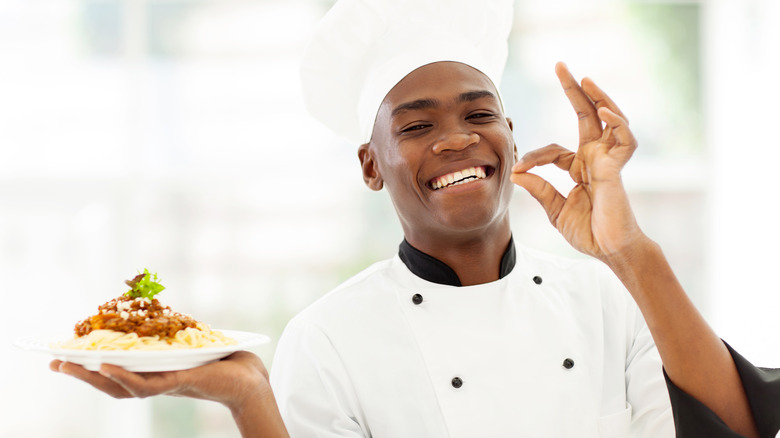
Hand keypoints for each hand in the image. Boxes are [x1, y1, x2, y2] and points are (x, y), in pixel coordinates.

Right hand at [50, 351, 270, 410]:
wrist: (249, 378)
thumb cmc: (222, 361)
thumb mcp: (188, 343)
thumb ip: (169, 334)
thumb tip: (153, 309)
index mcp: (154, 374)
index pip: (115, 374)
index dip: (89, 367)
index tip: (63, 355)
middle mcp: (154, 382)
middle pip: (108, 382)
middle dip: (79, 374)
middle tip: (52, 361)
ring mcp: (163, 384)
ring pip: (119, 386)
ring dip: (91, 377)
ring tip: (67, 365)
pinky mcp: (176, 382)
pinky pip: (145, 383)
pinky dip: (124, 376)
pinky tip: (105, 367)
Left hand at [511, 62, 645, 261]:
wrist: (609, 250)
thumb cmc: (589, 232)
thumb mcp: (556, 210)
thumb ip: (539, 190)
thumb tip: (516, 173)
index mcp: (580, 168)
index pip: (554, 150)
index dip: (535, 156)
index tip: (518, 168)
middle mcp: (596, 158)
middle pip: (587, 116)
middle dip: (574, 91)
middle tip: (560, 66)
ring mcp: (609, 161)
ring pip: (609, 119)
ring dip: (597, 97)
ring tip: (584, 78)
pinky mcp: (618, 169)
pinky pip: (624, 140)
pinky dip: (616, 123)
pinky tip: (603, 109)